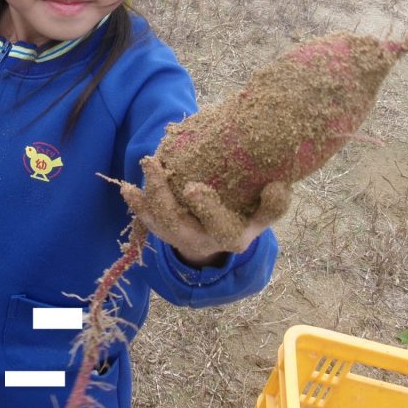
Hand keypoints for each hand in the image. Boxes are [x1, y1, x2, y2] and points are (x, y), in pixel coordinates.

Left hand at [118, 156, 290, 266]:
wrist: (218, 239)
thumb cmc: (244, 217)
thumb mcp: (262, 216)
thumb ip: (272, 205)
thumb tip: (279, 184)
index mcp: (231, 237)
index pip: (219, 226)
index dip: (207, 209)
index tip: (194, 187)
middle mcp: (202, 240)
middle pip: (178, 224)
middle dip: (164, 197)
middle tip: (158, 168)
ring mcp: (179, 238)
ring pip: (159, 221)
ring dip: (148, 196)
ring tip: (146, 167)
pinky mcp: (164, 232)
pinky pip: (147, 219)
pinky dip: (138, 204)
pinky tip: (128, 188)